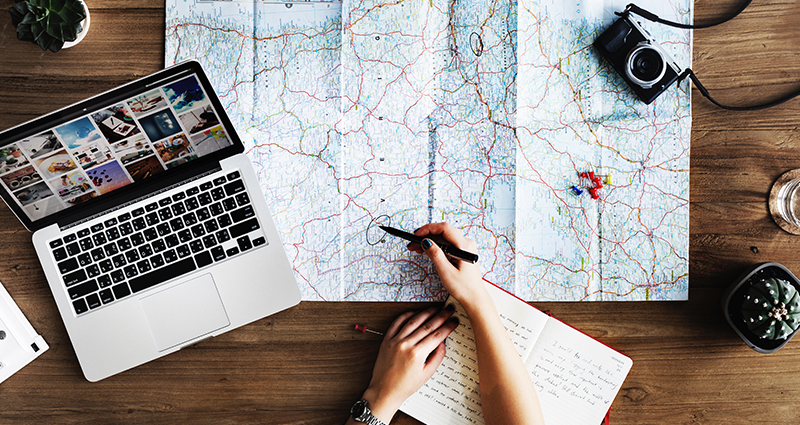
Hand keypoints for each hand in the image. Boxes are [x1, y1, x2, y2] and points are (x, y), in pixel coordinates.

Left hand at [360, 307, 458, 422]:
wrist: (384, 390)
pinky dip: (406, 315)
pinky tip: (414, 312)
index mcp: (417, 354)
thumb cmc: (405, 386)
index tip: (454, 321)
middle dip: (441, 316)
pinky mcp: (387, 339)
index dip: (448, 326)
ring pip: (413, 321)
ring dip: (426, 313)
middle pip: (427, 325)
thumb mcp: (426, 374)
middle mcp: (406, 345)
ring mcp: (395, 340)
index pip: (437, 335)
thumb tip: (442, 342)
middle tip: (449, 310)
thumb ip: (437, 357)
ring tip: (435, 309)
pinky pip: (397, 323)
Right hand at [408, 223, 487, 310]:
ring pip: (444, 238)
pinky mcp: (462, 252)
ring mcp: (465, 247)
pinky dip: (436, 246)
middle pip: (443, 232)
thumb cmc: (463, 288)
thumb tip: (425, 242)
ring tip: (416, 248)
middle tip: (412, 243)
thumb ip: (435, 255)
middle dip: (426, 235)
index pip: (444, 228)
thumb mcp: (446, 272)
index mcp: (464, 246)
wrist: (474, 298)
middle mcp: (466, 244)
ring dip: (430, 241)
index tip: (416, 235)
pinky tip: (426, 250)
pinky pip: (447, 244)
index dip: (428, 229)